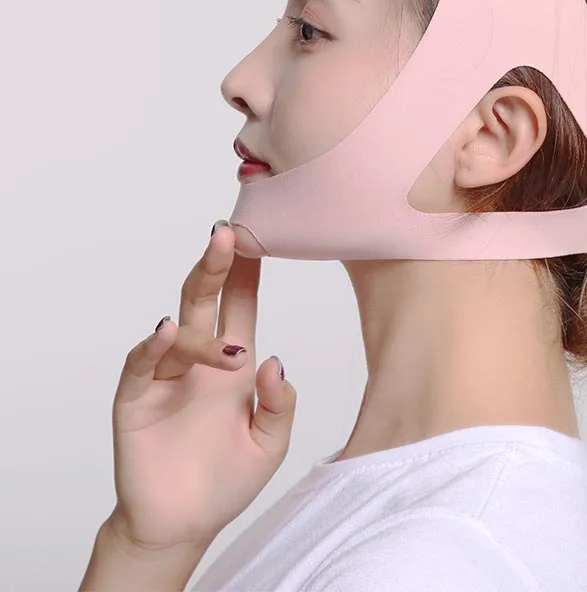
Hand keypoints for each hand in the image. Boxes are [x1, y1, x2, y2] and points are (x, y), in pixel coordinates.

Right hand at [106, 223, 296, 552]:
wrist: (183, 525)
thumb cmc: (227, 480)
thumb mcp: (270, 443)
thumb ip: (279, 403)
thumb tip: (273, 360)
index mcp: (233, 364)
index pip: (239, 306)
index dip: (247, 274)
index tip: (257, 237)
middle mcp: (199, 361)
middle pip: (204, 300)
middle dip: (216, 266)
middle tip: (227, 234)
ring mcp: (166, 376)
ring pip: (178, 330)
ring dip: (201, 330)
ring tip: (228, 352)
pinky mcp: (136, 399)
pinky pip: (141, 364)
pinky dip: (153, 347)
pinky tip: (167, 333)